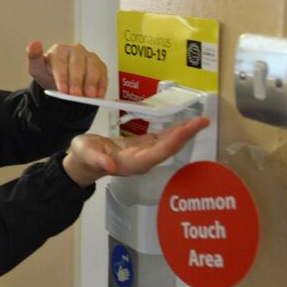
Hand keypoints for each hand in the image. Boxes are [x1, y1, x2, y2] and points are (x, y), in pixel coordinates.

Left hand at [27, 40, 107, 96]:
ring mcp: (89, 57)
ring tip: (89, 96)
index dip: (62, 77)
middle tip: (76, 95)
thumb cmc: (49, 73)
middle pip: (77, 65)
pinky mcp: (99, 65)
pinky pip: (102, 73)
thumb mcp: (37, 68)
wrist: (60, 80)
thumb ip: (34, 57)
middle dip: (77, 82)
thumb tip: (34, 43)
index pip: (61, 63)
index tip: (63, 90)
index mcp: (60, 50)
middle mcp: (76, 50)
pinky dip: (101, 84)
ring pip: (92, 67)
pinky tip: (99, 94)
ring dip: (91, 83)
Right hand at [62, 116, 210, 186]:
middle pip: (168, 148)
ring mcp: (144, 155)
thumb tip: (110, 165)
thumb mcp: (86, 154)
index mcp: (132, 163)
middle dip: (185, 135)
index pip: (159, 152)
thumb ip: (98, 160)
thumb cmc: (84, 157)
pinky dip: (174, 131)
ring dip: (183, 133)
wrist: (84, 162)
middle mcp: (143, 161)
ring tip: (198, 121)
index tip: (188, 128)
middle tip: (202, 121)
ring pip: (168, 144)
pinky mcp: (143, 148)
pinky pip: (162, 140)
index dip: (175, 140)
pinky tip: (183, 125)